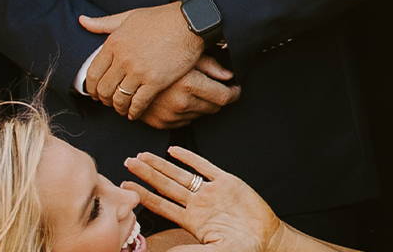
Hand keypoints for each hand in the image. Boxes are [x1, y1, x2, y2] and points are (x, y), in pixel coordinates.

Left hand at [80, 3, 205, 119]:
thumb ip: (104, 22)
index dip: (92, 87)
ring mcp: (139, 71)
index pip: (92, 73)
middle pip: (104, 89)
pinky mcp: (156, 81)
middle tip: (108, 103)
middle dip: (104, 100)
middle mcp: (122, 59)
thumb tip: (82, 21)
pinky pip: (138, 103)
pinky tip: (135, 113)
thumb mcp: (129, 16)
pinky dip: (134, 111)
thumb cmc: (162, 18)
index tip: (96, 92)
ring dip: (118, 107)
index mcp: (114, 43)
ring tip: (122, 109)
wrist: (191, 22)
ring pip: (119, 98)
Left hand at [124, 146, 283, 251]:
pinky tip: (174, 151)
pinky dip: (190, 158)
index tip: (126, 186)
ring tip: (143, 155)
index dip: (143, 195)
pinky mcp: (227, 182)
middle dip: (146, 174)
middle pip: (166, 186)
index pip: (161, 205)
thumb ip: (189, 251)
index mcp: (191, 221)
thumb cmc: (241, 249)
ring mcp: (211, 192)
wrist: (266, 237)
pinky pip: (205, 166)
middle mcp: (197, 204)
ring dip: (161, 165)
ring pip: (181, 175)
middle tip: (128, 162)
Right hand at [140, 57, 240, 129]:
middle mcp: (180, 103)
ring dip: (202, 105)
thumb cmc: (160, 57)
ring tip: (194, 89)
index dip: (234, 93)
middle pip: (214, 108)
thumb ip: (211, 66)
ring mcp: (169, 115)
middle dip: (218, 98)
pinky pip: (184, 121)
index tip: (235, 89)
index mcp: (189, 84)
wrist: (125, 71)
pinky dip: (187, 112)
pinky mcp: (159, 123)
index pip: (224, 97)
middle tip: (215, 86)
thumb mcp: (187, 55)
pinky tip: (181, 98)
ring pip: (200, 115)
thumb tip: (230, 76)